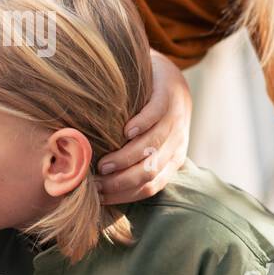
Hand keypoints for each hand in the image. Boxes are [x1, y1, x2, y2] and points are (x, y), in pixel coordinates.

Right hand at [95, 48, 191, 202]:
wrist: (169, 78)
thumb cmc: (151, 116)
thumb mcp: (149, 142)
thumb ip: (134, 162)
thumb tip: (99, 188)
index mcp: (172, 160)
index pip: (150, 187)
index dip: (124, 195)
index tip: (100, 196)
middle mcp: (176, 144)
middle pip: (149, 172)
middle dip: (121, 181)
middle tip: (96, 182)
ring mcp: (175, 121)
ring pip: (152, 147)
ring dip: (126, 159)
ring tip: (104, 164)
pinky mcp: (168, 98)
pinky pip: (157, 115)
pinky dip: (142, 125)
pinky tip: (126, 130)